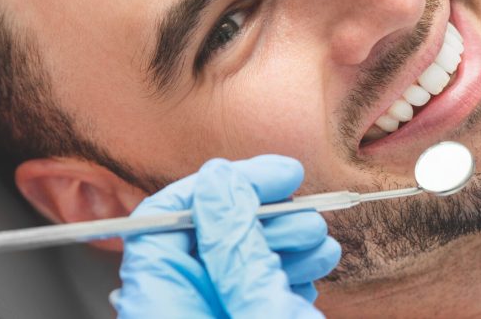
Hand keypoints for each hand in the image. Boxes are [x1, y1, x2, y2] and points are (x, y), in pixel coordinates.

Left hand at [114, 155, 340, 318]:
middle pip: (204, 235)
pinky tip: (314, 268)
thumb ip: (236, 249)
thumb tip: (221, 183)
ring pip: (233, 261)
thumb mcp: (260, 311)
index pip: (165, 217)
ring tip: (319, 244)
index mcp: (161, 302)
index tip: (278, 176)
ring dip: (283, 242)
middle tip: (307, 216)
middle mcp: (177, 307)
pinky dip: (285, 273)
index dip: (222, 184)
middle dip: (263, 215)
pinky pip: (249, 288)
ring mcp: (206, 316)